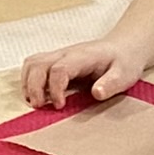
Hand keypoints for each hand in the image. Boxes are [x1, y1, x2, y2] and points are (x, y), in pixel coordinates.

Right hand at [23, 36, 138, 109]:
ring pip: (31, 63)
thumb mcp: (125, 74)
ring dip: (28, 83)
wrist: (123, 48)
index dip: (55, 88)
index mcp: (82, 57)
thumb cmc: (123, 62)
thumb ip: (112, 83)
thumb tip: (97, 93)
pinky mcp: (54, 61)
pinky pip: (33, 66)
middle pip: (38, 64)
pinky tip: (37, 96)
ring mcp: (58, 56)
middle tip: (40, 107)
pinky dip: (28, 81)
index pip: (59, 69)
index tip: (60, 106)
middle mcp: (65, 53)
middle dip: (33, 87)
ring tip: (35, 102)